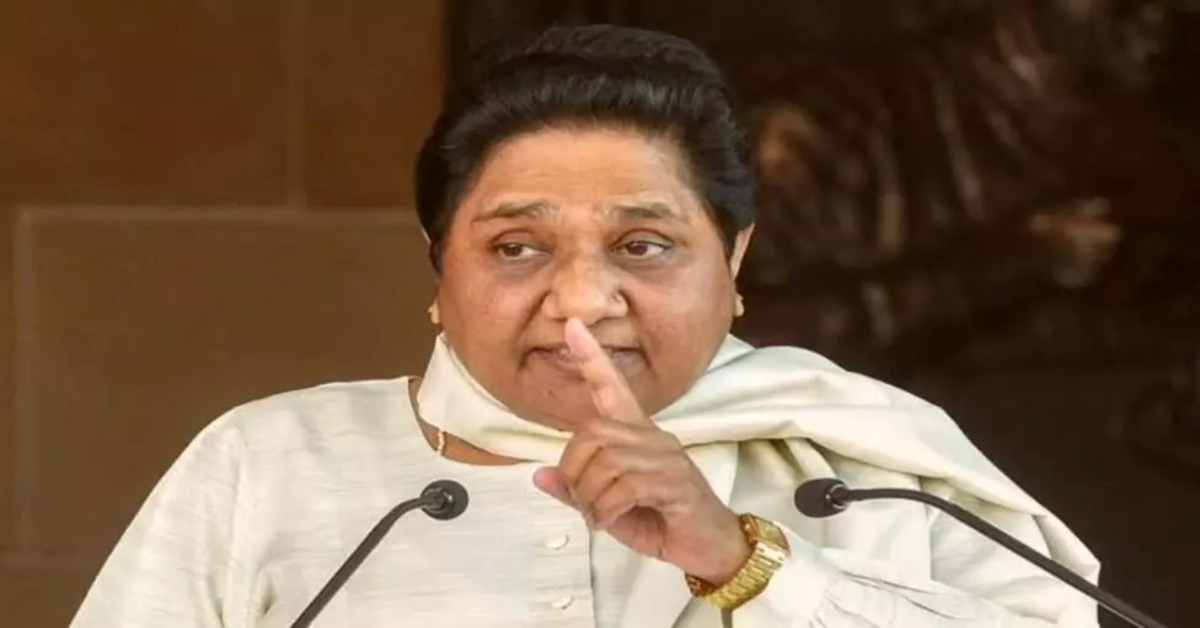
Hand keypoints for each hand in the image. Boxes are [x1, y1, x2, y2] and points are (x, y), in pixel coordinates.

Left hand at [531, 318, 750, 583]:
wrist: (712, 547)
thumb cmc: (660, 521)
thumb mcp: (609, 507)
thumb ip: (576, 490)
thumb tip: (538, 475)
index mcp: (637, 435)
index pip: (612, 388)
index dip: (591, 359)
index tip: (571, 325)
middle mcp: (653, 437)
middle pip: (594, 432)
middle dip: (575, 471)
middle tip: (582, 504)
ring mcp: (667, 458)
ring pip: (606, 462)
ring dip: (591, 497)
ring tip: (598, 518)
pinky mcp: (675, 483)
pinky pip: (624, 488)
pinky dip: (606, 511)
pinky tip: (609, 523)